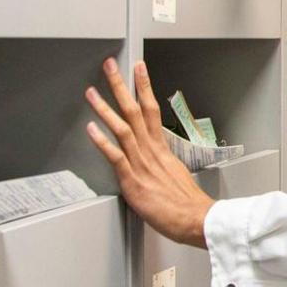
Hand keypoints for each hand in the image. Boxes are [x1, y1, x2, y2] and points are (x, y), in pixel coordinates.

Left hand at [85, 58, 214, 246]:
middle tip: (111, 67)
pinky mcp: (133, 180)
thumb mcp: (176, 175)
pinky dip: (102, 141)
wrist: (196, 219)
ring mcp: (142, 164)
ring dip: (106, 108)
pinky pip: (115, 156)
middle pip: (136, 110)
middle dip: (122, 86)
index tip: (139, 69)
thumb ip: (162, 165)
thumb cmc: (186, 204)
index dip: (144, 87)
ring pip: (123, 128)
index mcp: (161, 149)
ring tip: (92, 92)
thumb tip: (156, 163)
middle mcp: (151, 151)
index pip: (152, 110)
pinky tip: (90, 129)